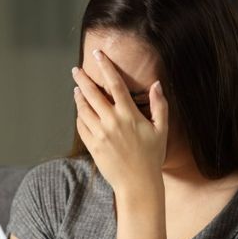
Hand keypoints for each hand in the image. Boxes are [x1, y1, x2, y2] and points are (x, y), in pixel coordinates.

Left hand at [72, 49, 168, 195]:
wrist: (137, 184)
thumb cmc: (152, 157)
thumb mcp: (161, 130)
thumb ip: (159, 105)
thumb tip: (157, 85)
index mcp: (129, 115)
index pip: (115, 84)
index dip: (106, 66)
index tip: (98, 54)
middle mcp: (112, 122)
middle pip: (92, 94)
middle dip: (82, 79)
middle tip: (76, 70)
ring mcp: (99, 134)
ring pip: (83, 109)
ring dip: (79, 97)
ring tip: (77, 89)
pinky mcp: (92, 146)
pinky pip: (81, 126)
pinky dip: (80, 116)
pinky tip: (81, 112)